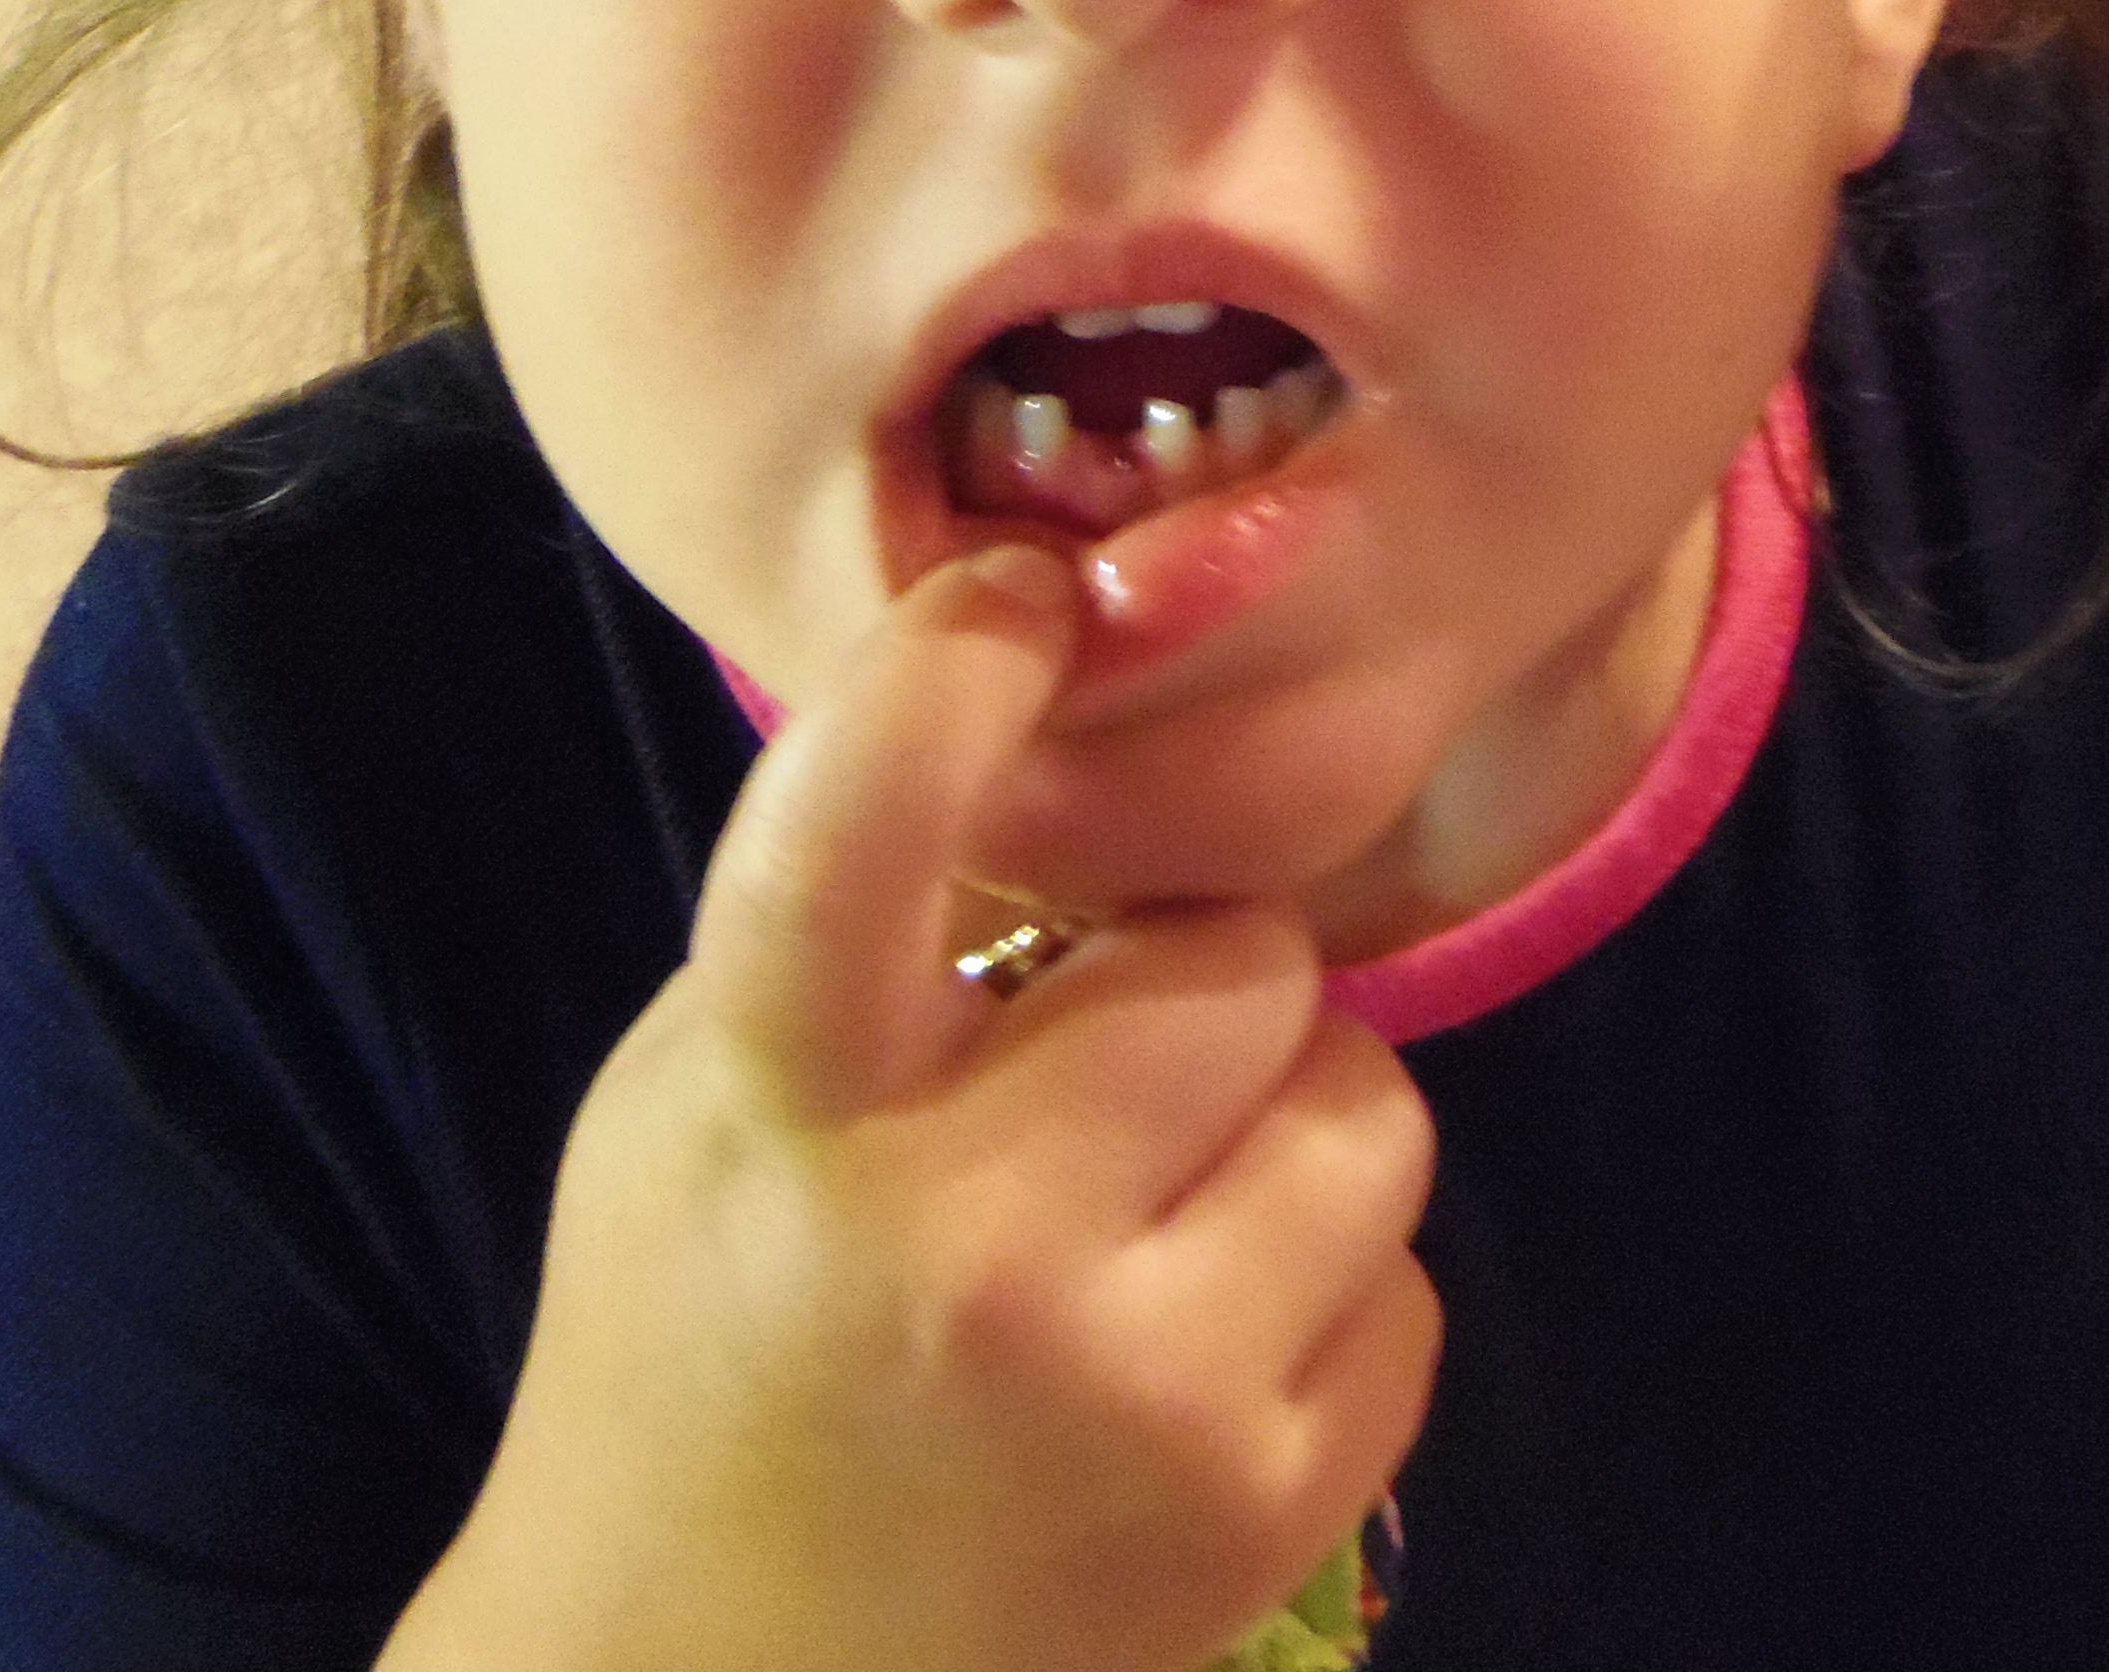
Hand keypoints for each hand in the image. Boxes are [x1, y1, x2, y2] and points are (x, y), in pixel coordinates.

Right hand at [390, 545, 1438, 1671]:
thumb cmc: (704, 1345)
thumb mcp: (704, 1108)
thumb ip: (855, 933)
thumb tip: (1066, 732)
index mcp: (784, 1117)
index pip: (857, 840)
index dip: (947, 682)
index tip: (1017, 600)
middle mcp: (968, 1251)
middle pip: (1236, 960)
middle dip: (1188, 991)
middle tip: (1094, 1071)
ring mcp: (1141, 1395)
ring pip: (1365, 1107)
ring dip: (1282, 1131)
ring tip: (1151, 1220)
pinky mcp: (1268, 1509)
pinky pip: (1404, 1284)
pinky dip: (1319, 1297)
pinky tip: (1184, 1358)